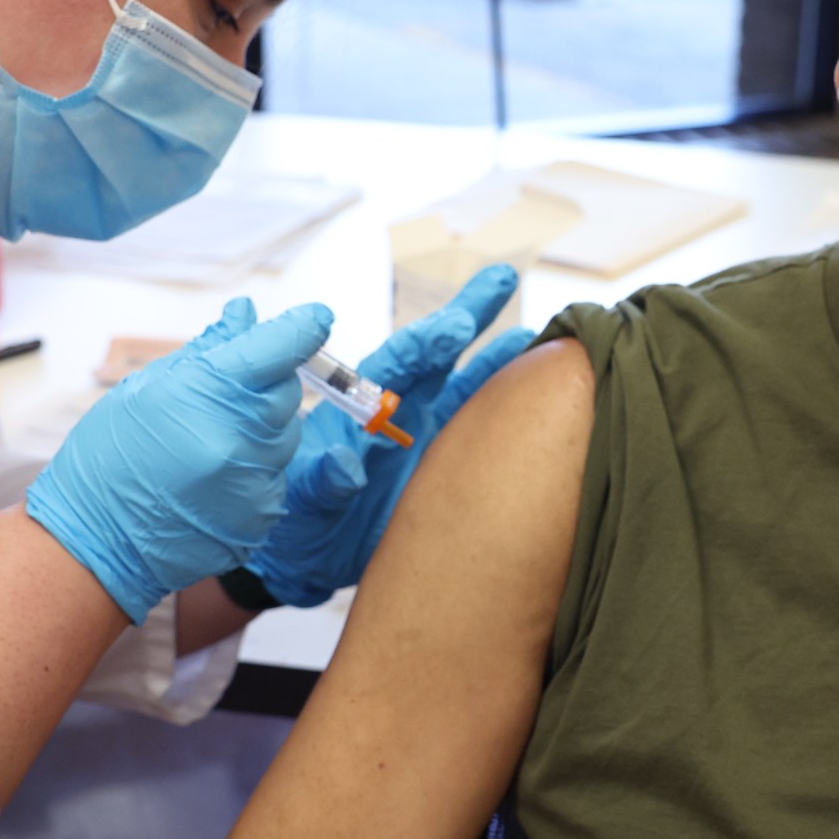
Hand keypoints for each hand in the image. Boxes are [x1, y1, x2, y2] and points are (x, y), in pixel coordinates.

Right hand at [29, 298, 332, 621]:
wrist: (94, 541)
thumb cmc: (109, 458)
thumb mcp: (146, 389)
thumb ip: (205, 352)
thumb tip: (245, 315)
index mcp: (210, 394)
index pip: (283, 347)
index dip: (305, 327)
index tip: (317, 318)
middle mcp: (241, 438)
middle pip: (288, 392)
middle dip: (266, 386)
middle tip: (223, 398)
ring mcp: (255, 482)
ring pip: (286, 436)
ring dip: (259, 431)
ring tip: (206, 445)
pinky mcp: (263, 517)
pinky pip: (275, 476)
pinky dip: (252, 470)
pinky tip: (211, 480)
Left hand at [244, 265, 538, 607]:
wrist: (310, 561)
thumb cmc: (295, 525)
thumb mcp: (300, 503)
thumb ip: (322, 481)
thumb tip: (344, 463)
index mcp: (358, 406)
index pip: (397, 362)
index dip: (426, 342)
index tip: (455, 326)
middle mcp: (398, 411)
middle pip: (439, 354)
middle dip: (469, 314)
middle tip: (501, 277)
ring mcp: (426, 435)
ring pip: (470, 387)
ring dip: (503, 359)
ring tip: (541, 333)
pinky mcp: (447, 466)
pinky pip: (485, 432)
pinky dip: (512, 411)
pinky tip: (542, 393)